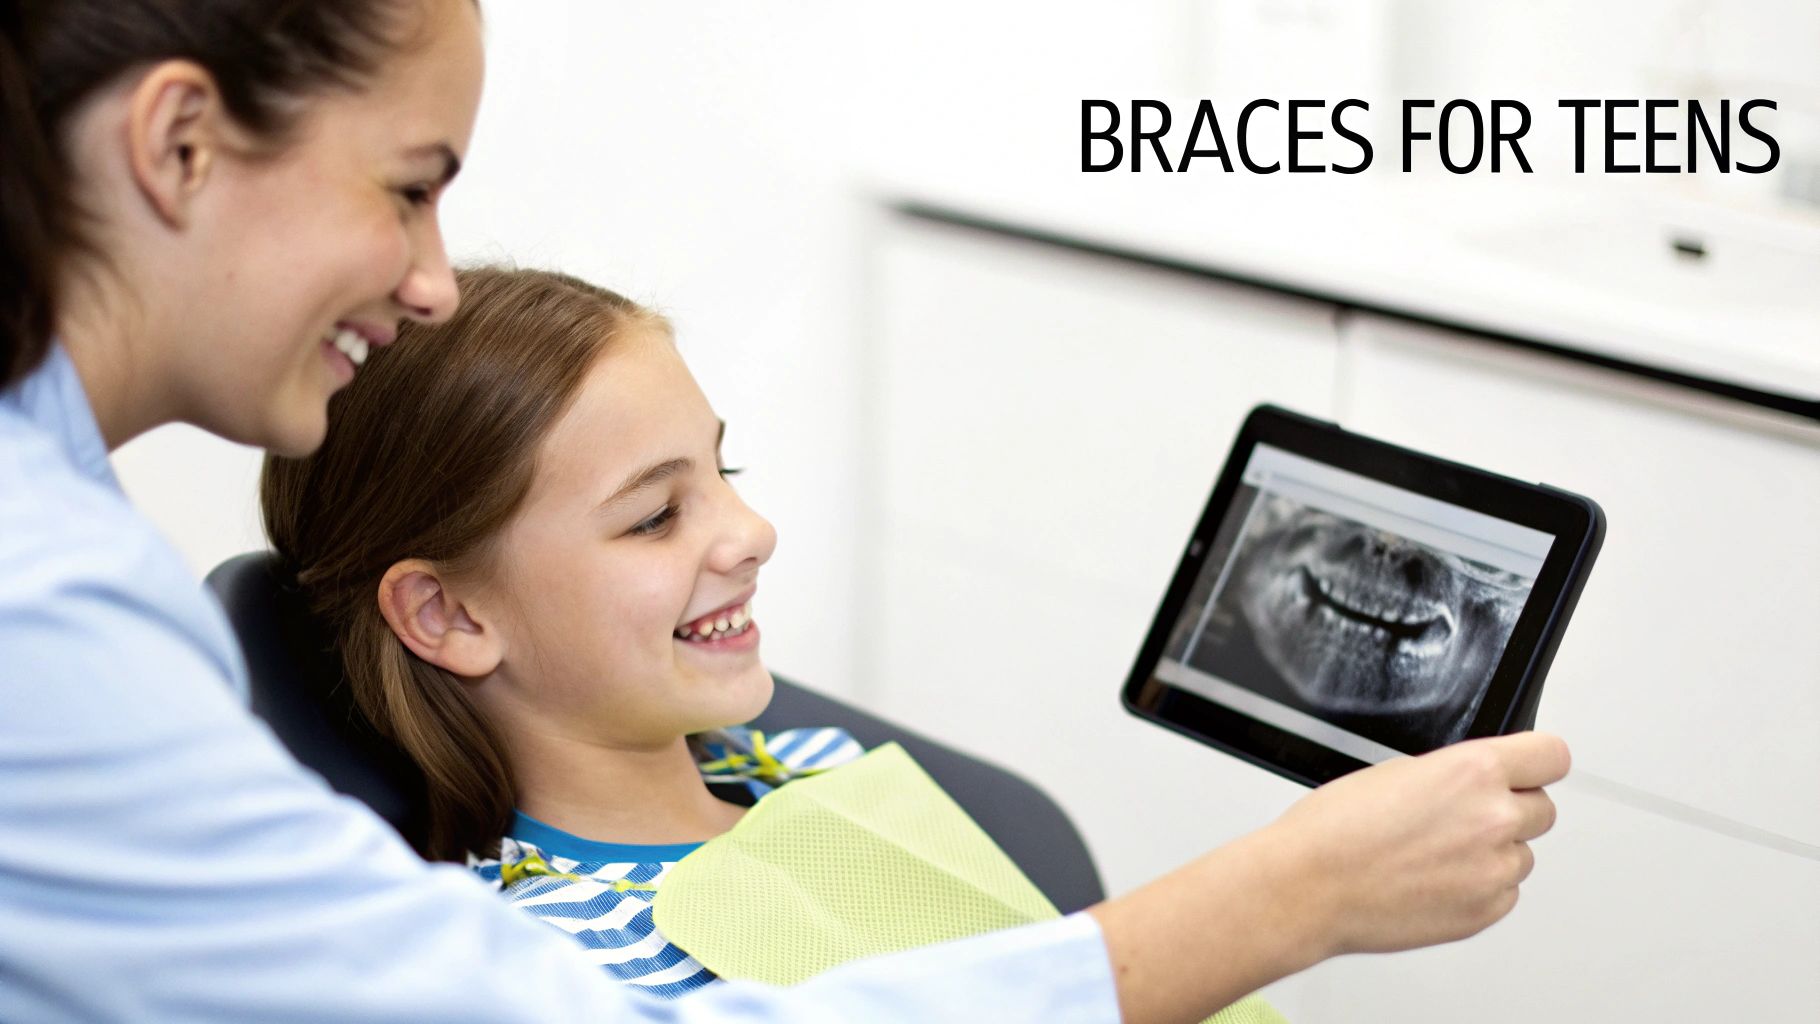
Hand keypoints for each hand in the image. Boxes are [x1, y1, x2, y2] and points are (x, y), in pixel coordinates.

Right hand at [1269, 731, 1570, 957]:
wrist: (1308, 886)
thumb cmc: (1334, 829)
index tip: (1529, 768)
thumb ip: (1453, 775)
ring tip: (1438, 855)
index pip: (1551, 756)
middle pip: (1543, 809)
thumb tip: (1474, 786)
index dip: (1536, 762)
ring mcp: (1493, 871)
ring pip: (1522, 855)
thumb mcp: (1395, 771)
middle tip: (1466, 817)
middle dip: (1511, 809)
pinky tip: (1435, 880)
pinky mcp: (1484, 912)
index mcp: (1473, 771)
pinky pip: (1504, 893)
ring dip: (1493, 853)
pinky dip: (1479, 887)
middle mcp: (1493, 819)